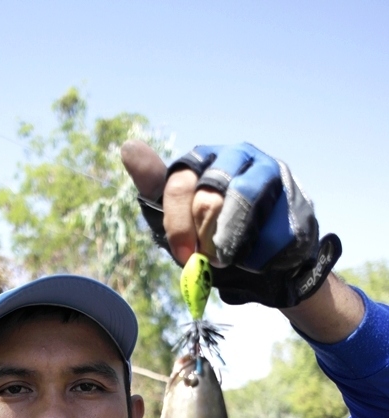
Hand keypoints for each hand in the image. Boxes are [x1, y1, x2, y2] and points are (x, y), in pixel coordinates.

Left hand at [121, 140, 340, 307]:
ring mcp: (270, 171)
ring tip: (230, 260)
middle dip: (205, 235)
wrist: (264, 263)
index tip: (182, 254)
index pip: (180, 182)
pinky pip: (273, 228)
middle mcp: (237, 155)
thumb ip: (155, 188)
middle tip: (209, 259)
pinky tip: (258, 260)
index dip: (178, 223)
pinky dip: (260, 254)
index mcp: (202, 158)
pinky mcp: (296, 197)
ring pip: (244, 200)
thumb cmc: (214, 235)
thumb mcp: (177, 217)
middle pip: (209, 193)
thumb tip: (128, 147)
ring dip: (232, 240)